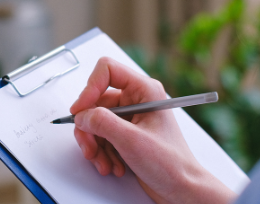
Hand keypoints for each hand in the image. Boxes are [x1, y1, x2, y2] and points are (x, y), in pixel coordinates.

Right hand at [70, 57, 235, 203]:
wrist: (180, 188)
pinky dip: (101, 152)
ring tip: (104, 163)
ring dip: (95, 145)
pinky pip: (100, 136)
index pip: (107, 70)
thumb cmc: (170, 163)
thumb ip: (102, 122)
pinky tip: (112, 165)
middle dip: (90, 129)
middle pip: (95, 101)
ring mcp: (130, 117)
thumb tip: (81, 115)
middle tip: (90, 148)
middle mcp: (136, 100)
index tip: (80, 110)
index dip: (89, 88)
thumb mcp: (131, 140)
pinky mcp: (125, 133)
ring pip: (95, 121)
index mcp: (144, 90)